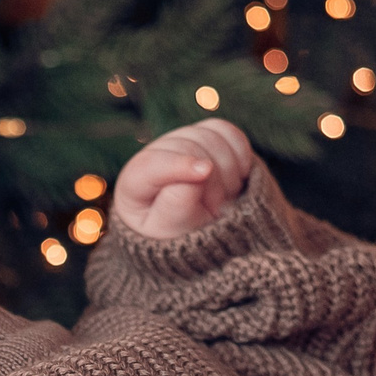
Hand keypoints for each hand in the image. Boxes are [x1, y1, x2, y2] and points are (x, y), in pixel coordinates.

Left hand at [113, 119, 255, 239]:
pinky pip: (229, 133)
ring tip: (225, 201)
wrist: (205, 240)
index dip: (179, 164)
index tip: (205, 172)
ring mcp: (182, 143)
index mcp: (135, 182)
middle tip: (218, 210)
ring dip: (228, 170)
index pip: (152, 163)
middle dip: (211, 179)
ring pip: (210, 136)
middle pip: (187, 146)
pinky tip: (238, 180)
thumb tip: (197, 174)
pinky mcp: (208, 137)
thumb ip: (178, 207)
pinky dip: (240, 156)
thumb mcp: (174, 234)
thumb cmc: (180, 242)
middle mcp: (156, 155)